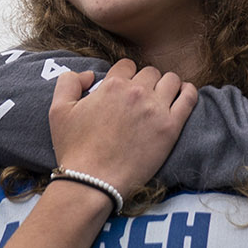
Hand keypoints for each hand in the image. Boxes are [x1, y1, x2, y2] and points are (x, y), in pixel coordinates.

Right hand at [49, 60, 196, 194]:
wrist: (92, 182)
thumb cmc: (74, 149)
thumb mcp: (58, 110)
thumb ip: (69, 81)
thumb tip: (89, 74)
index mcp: (112, 85)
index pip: (127, 65)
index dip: (125, 75)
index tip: (124, 88)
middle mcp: (136, 92)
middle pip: (150, 72)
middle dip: (145, 81)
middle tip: (141, 98)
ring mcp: (156, 109)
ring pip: (171, 80)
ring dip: (166, 85)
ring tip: (162, 97)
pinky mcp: (171, 127)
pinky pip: (189, 98)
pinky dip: (188, 92)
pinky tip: (184, 95)